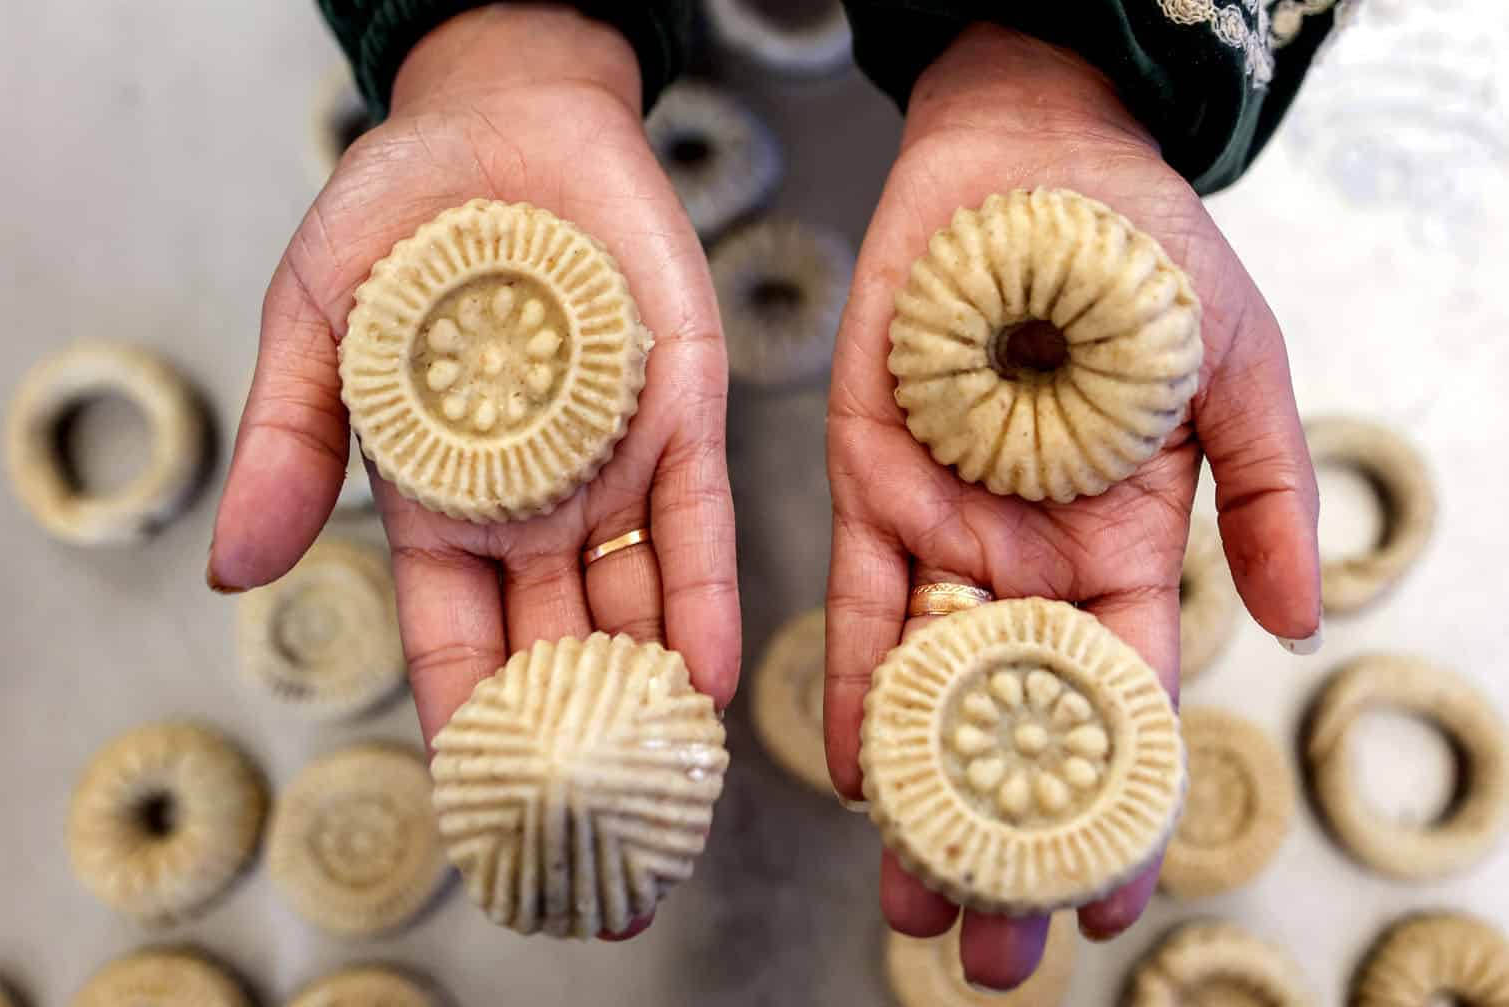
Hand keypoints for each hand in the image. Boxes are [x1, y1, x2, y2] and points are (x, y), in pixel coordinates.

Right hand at [208, 3, 739, 861]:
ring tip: (670, 800)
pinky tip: (706, 676)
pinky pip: (698, 523)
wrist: (503, 123)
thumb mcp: (314, 322)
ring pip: (637, 610)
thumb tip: (230, 565)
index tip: (487, 830)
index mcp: (444, 506)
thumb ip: (287, 440)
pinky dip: (701, 596)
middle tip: (605, 868)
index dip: (469, 740)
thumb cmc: (396, 217)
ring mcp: (615, 467)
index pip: (456, 650)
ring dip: (652, 703)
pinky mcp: (683, 413)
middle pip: (559, 657)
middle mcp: (537, 509)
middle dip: (577, 757)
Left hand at [824, 26, 1321, 988]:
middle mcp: (1034, 563)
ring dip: (917, 797)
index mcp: (1128, 552)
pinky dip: (854, 687)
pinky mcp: (867, 486)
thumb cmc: (1148, 254)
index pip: (1124, 710)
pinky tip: (850, 773)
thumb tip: (1299, 625)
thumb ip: (1262, 496)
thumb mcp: (1237, 370)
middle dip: (1002, 839)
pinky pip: (860, 605)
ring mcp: (949, 531)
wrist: (1029, 160)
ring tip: (907, 899)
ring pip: (932, 689)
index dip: (1113, 813)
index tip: (1099, 908)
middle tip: (985, 953)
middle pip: (1017, 728)